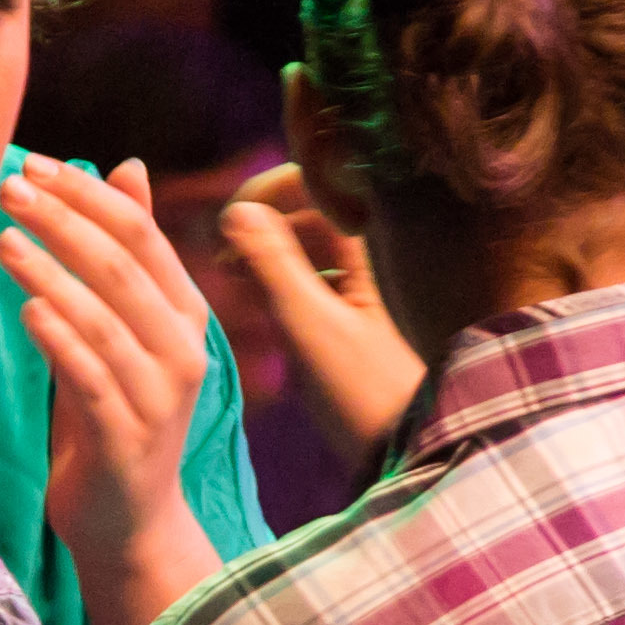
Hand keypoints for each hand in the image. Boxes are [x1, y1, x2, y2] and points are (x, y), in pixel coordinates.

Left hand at [0, 154, 225, 624]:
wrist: (127, 522)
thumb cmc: (115, 416)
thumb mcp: (125, 328)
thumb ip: (128, 254)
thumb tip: (129, 167)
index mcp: (184, 315)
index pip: (140, 233)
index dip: (85, 194)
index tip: (32, 165)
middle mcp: (183, 350)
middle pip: (121, 264)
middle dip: (63, 219)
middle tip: (8, 190)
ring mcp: (159, 396)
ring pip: (104, 315)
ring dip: (50, 270)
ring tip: (2, 239)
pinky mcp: (127, 437)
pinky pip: (90, 374)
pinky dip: (57, 335)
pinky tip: (22, 306)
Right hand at [211, 181, 431, 465]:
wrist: (402, 445)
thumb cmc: (362, 388)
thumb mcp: (309, 322)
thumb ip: (273, 262)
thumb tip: (235, 210)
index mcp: (363, 244)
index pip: (310, 179)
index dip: (265, 191)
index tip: (231, 223)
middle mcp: (359, 254)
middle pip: (297, 208)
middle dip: (255, 223)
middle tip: (222, 258)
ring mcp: (348, 283)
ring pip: (293, 243)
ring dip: (258, 252)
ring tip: (229, 277)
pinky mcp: (336, 314)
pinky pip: (297, 276)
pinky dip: (270, 279)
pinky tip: (248, 297)